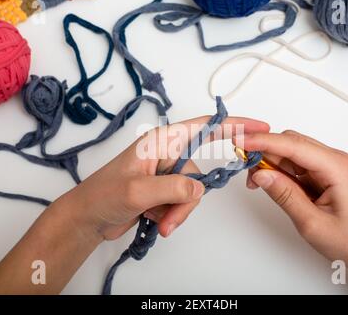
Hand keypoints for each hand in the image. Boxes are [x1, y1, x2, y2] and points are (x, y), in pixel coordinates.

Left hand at [59, 116, 269, 240]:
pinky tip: (155, 221)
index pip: (204, 126)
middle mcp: (166, 154)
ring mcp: (165, 174)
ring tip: (159, 223)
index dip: (234, 124)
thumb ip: (172, 188)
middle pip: (198, 173)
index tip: (260, 127)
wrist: (87, 219)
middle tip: (169, 218)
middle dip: (187, 200)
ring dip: (178, 212)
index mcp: (161, 141)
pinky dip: (173, 215)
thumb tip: (198, 189)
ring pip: (191, 193)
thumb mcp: (137, 190)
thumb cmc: (102, 195)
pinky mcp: (163, 191)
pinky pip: (182, 203)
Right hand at [234, 130, 347, 293]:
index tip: (239, 142)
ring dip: (269, 163)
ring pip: (289, 153)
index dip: (262, 141)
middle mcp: (332, 160)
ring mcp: (327, 167)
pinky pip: (294, 165)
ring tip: (256, 183)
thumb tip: (260, 174)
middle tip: (244, 170)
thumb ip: (284, 195)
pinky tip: (270, 184)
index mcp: (335, 167)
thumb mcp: (312, 222)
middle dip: (264, 152)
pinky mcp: (322, 175)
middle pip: (289, 143)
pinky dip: (278, 171)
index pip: (292, 144)